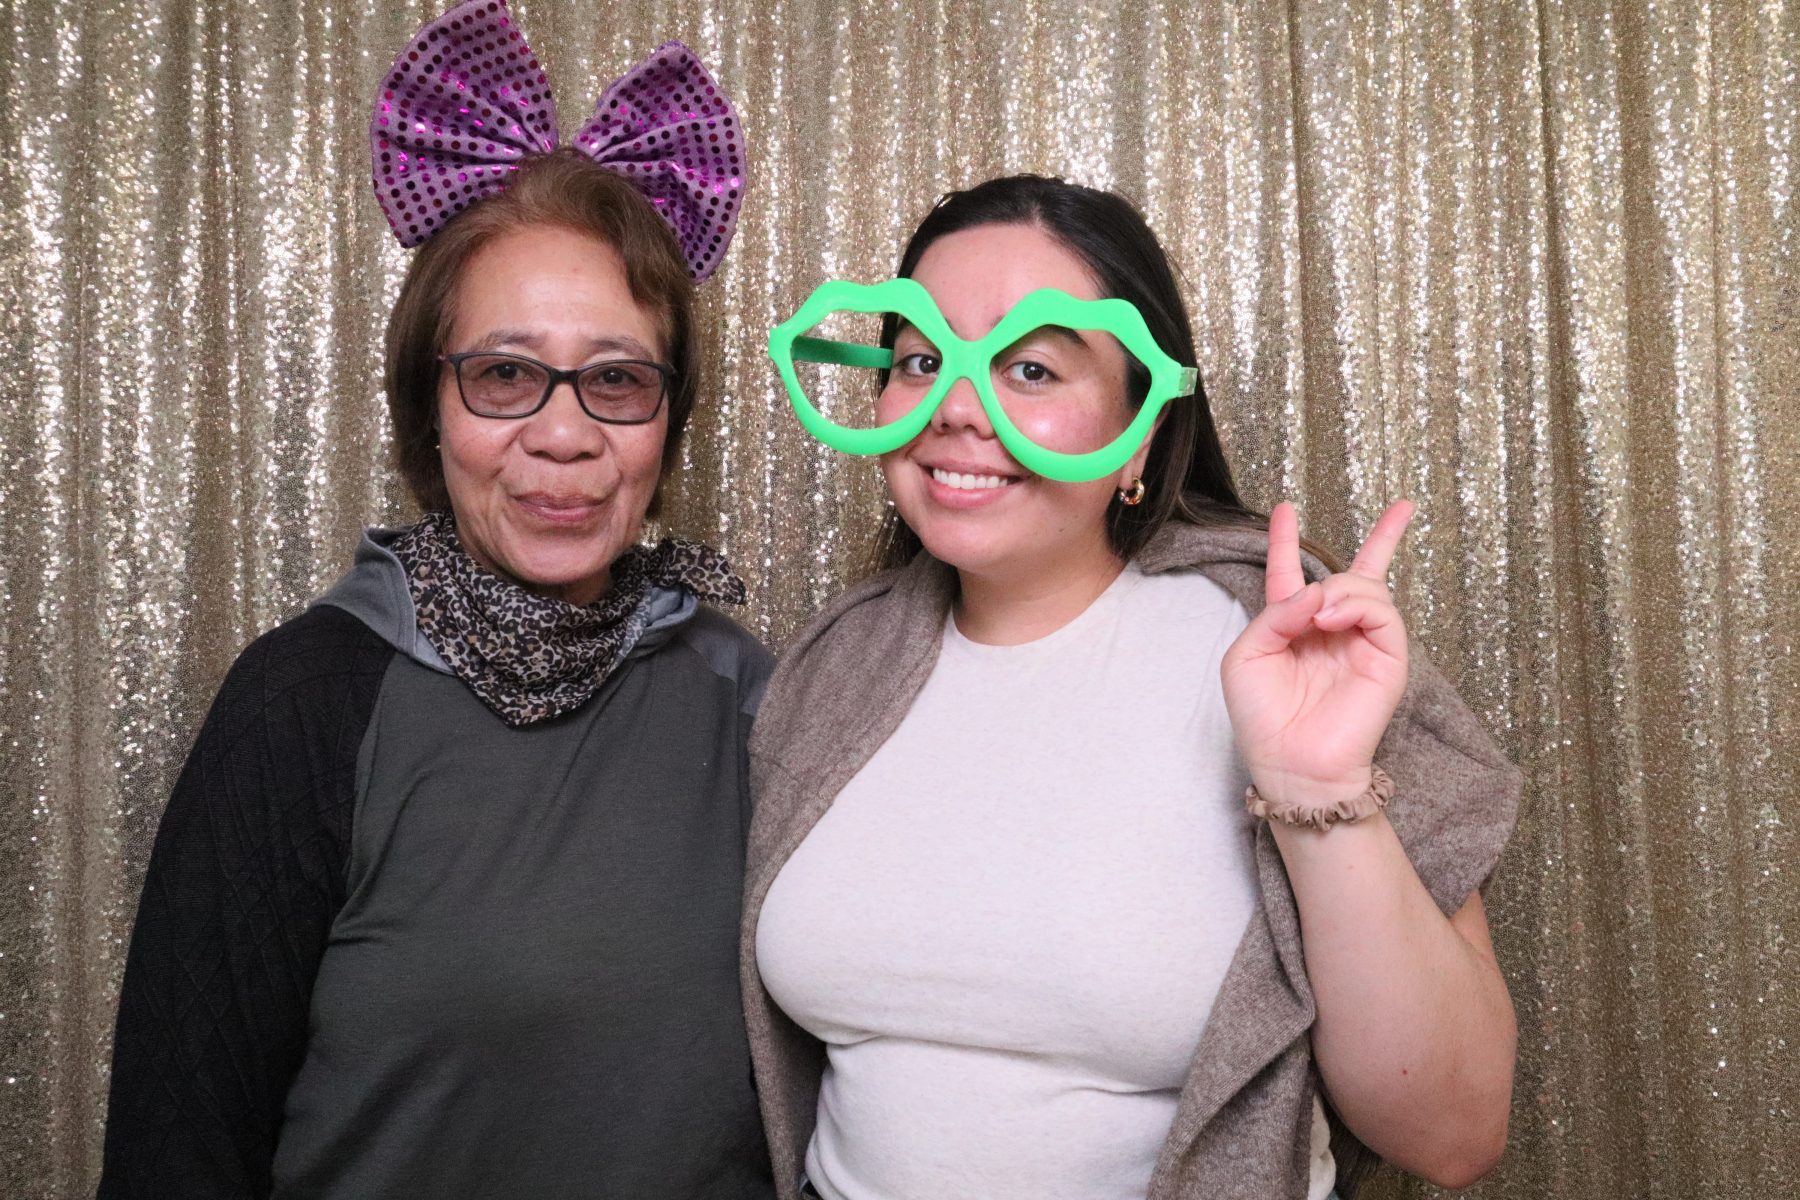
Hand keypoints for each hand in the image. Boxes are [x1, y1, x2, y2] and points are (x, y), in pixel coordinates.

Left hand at [1221, 500, 1414, 807]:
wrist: (1289, 763)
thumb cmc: (1262, 717)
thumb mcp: (1246, 655)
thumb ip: (1274, 613)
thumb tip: (1317, 591)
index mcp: (1291, 627)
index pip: (1292, 573)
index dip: (1286, 539)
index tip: (1285, 507)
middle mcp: (1331, 630)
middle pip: (1356, 572)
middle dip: (1361, 552)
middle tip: (1314, 593)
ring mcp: (1363, 643)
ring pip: (1367, 587)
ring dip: (1340, 590)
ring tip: (1320, 616)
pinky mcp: (1387, 659)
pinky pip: (1383, 612)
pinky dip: (1356, 605)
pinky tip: (1332, 619)